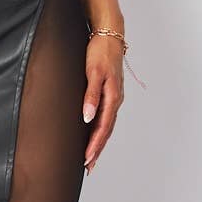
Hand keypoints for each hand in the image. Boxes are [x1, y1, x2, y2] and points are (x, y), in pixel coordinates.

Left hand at [81, 35, 124, 172]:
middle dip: (97, 149)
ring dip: (99, 142)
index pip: (103, 127)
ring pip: (106, 125)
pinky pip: (105, 117)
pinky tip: (93, 135)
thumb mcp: (93, 72)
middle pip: (106, 131)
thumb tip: (87, 117)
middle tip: (88, 167)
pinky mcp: (109, 93)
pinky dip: (99, 130)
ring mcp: (113, 97)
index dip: (95, 144)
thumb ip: (91, 95)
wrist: (109, 34)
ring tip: (90, 158)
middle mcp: (115, 100)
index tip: (86, 159)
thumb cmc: (100, 51)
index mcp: (112, 97)